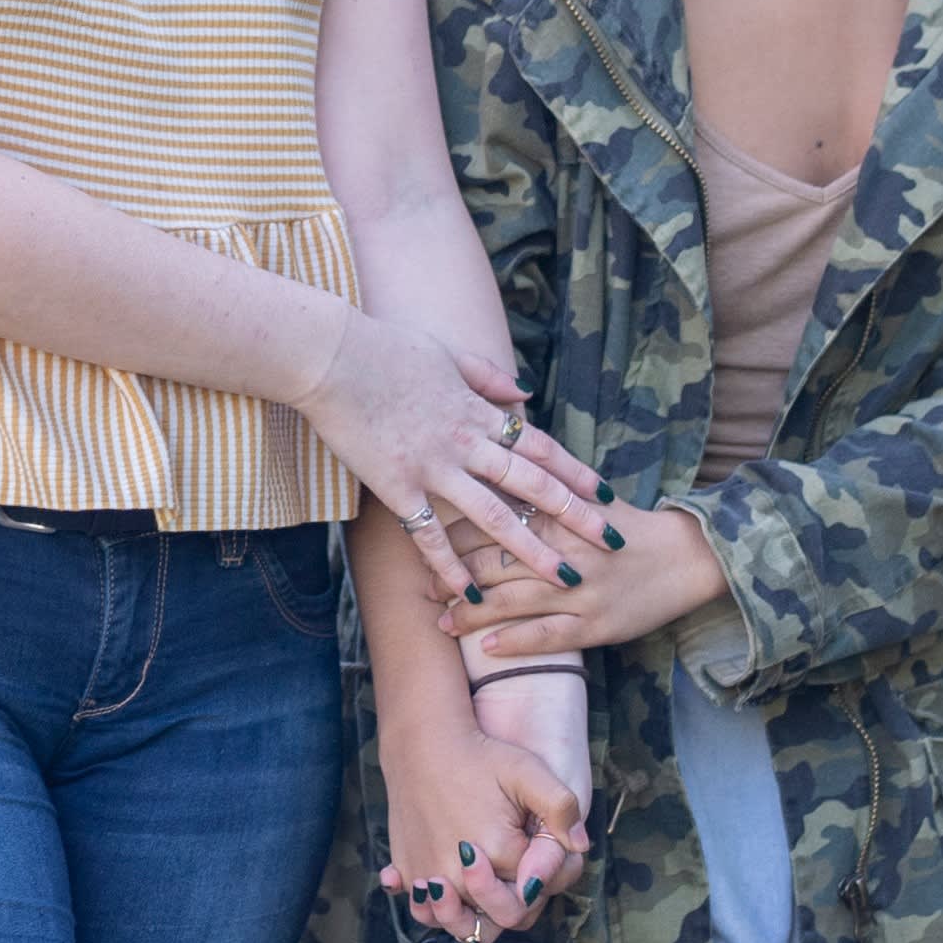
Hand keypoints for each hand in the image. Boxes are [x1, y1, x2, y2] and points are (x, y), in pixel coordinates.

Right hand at [296, 309, 604, 588]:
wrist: (332, 357)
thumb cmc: (386, 349)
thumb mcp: (448, 355)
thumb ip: (489, 377)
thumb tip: (525, 393)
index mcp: (479, 411)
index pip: (541, 448)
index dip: (576, 474)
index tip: (606, 497)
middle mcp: (466, 442)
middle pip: (533, 485)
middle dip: (577, 516)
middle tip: (610, 543)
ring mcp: (434, 467)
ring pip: (495, 516)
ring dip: (533, 550)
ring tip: (564, 578)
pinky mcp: (398, 487)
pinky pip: (431, 534)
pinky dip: (452, 566)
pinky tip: (472, 593)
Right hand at [375, 700, 584, 942]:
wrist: (422, 743)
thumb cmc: (480, 756)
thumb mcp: (528, 772)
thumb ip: (560, 808)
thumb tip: (579, 846)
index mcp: (500, 852)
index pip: (529, 896)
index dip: (537, 886)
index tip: (530, 857)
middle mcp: (461, 873)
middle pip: (496, 919)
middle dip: (506, 904)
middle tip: (506, 875)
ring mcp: (429, 874)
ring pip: (456, 924)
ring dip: (468, 917)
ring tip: (475, 891)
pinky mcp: (406, 869)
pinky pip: (421, 909)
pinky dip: (429, 908)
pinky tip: (438, 889)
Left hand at [443, 502, 730, 659]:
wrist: (687, 557)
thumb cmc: (630, 529)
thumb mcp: (585, 501)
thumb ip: (542, 493)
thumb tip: (496, 474)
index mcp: (559, 517)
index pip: (493, 521)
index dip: (456, 534)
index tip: (429, 541)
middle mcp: (565, 552)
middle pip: (494, 561)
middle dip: (454, 575)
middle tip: (423, 586)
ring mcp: (580, 591)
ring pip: (512, 602)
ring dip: (472, 613)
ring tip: (442, 621)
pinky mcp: (597, 625)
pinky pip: (547, 636)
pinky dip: (515, 641)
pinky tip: (487, 648)